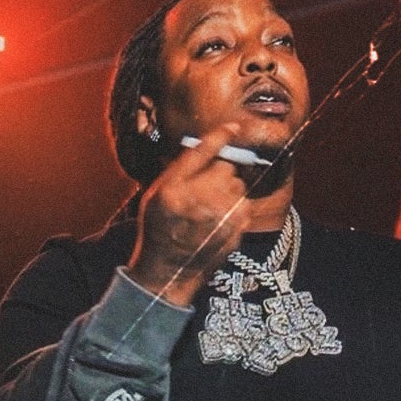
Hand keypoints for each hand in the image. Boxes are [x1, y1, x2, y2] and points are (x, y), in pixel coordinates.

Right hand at [127, 123, 256, 307]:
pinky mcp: (236, 227)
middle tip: (203, 192)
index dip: (221, 136)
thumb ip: (180, 168)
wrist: (167, 272)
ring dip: (228, 193)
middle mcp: (199, 199)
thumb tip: (209, 143)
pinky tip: (217, 222)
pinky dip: (235, 209)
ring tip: (208, 211)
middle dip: (219, 174)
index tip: (233, 128)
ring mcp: (221, 215)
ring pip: (238, 185)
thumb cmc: (158, 230)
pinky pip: (244, 204)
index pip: (203, 151)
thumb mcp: (156, 194)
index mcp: (174, 189)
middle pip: (227, 167)